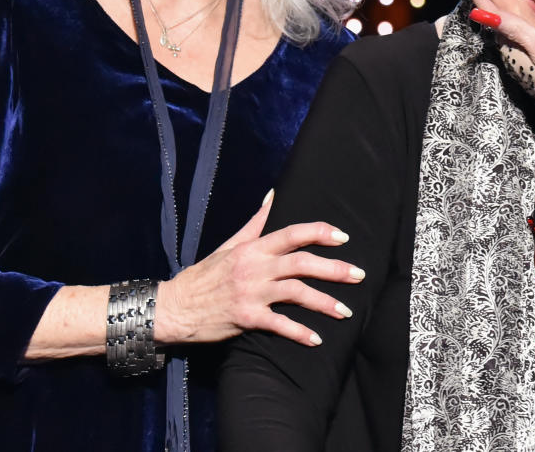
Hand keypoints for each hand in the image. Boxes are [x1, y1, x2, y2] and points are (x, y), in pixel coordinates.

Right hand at [155, 191, 364, 346]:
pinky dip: (299, 333)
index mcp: (253, 248)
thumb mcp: (229, 244)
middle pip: (302, 263)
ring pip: (296, 294)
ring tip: (344, 311)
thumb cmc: (204, 275)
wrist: (175, 307)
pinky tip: (316, 339)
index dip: (320, 233)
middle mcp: (255, 267)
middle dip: (334, 269)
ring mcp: (251, 293)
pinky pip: (279, 324)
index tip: (343, 237)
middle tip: (358, 275)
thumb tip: (274, 194)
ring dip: (324, 303)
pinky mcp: (246, 318)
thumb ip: (256, 222)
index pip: (292, 234)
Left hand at [466, 0, 534, 106]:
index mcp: (509, 44)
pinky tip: (514, 16)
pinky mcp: (527, 63)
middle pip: (492, 21)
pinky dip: (509, 23)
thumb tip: (480, 14)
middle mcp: (508, 51)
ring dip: (495, 11)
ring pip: (503, 30)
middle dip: (483, 1)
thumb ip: (513, 28)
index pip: (489, 15)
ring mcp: (517, 58)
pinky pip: (513, 38)